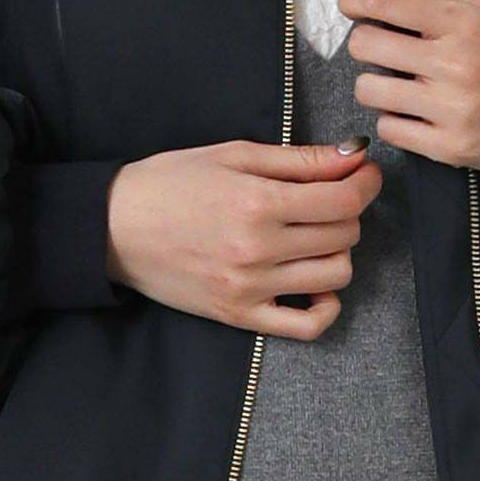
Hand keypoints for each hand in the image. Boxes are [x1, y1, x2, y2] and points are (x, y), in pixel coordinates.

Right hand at [105, 137, 383, 336]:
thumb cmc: (170, 182)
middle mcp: (259, 249)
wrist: (113, 227)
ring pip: (335, 275)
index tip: (364, 173)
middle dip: (347, 210)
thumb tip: (355, 154)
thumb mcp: (234, 155)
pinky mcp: (240, 315)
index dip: (366, 184)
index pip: (344, 200)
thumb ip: (299, 159)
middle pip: (344, 235)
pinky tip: (314, 282)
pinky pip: (307, 326)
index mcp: (258, 202)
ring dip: (337, 251)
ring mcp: (251, 287)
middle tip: (327, 196)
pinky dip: (325, 306)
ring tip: (313, 234)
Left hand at [334, 0, 479, 186]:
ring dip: (377, 85)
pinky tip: (419, 112)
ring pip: (368, 90)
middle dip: (367, 44)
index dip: (355, 1)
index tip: (352, 5)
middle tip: (386, 49)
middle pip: (364, 45)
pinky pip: (388, 128)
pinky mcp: (450, 147)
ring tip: (403, 83)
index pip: (382, 2)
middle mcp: (455, 63)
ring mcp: (451, 109)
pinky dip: (396, 119)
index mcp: (463, 21)